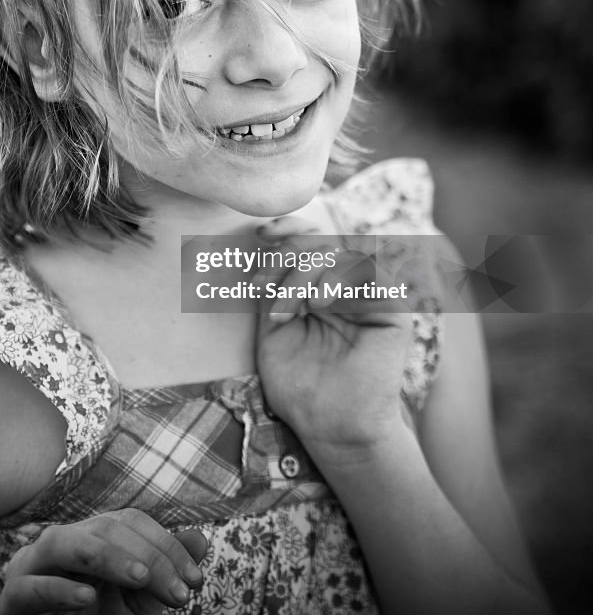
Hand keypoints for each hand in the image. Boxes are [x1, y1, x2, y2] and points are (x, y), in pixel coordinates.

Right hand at [0, 510, 206, 614]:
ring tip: (139, 578)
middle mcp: (61, 541)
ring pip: (61, 542)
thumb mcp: (137, 597)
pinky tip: (89, 598)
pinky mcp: (12, 600)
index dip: (166, 545)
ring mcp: (31, 567)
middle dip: (147, 556)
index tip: (195, 579)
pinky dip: (61, 589)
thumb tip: (200, 540)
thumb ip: (163, 568)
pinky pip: (31, 586)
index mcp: (89, 535)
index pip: (131, 522)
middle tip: (179, 593)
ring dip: (104, 556)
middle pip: (104, 527)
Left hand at [254, 216, 428, 464]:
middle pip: (322, 242)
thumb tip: (262, 247)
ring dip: (305, 274)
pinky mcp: (393, 309)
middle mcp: (348, 287)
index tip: (262, 232)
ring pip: (341, 253)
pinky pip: (367, 273)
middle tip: (264, 284)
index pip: (311, 242)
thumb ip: (272, 288)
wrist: (328, 428)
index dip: (289, 228)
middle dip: (287, 255)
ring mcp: (371, 296)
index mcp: (321, 287)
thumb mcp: (272, 328)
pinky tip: (319, 303)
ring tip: (288, 310)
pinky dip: (338, 279)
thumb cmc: (299, 384)